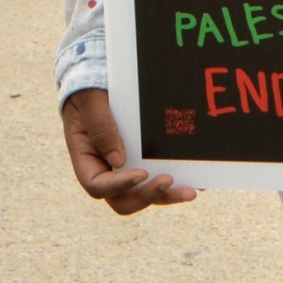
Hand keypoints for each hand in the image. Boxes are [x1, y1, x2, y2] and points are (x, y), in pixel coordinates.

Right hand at [62, 88, 196, 215]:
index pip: (98, 186)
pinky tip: (196, 179)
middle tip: (168, 181)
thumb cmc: (89, 92)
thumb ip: (101, 127)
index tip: (142, 173)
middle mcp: (106, 172)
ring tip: (190, 192)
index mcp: (86, 161)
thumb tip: (119, 161)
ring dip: (167, 196)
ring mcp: (126, 169)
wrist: (99, 82)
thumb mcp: (90, 102)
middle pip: (124, 199)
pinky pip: (157, 178)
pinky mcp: (144, 162)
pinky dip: (176, 182)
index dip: (119, 185)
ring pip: (144, 194)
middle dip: (147, 195)